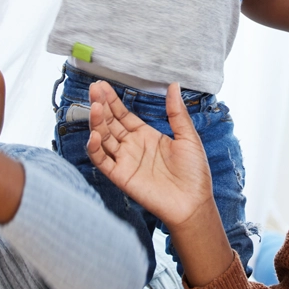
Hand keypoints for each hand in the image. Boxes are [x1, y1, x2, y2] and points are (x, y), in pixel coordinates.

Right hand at [86, 82, 212, 228]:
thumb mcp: (188, 136)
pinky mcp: (121, 176)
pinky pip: (103, 161)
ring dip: (97, 123)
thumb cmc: (194, 172)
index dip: (112, 100)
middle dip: (101, 105)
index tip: (102, 86)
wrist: (193, 203)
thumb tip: (173, 85)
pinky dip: (95, 149)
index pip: (123, 114)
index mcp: (146, 135)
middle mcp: (132, 146)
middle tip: (94, 89)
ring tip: (95, 106)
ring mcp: (125, 161)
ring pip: (104, 138)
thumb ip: (176, 112)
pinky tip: (95, 135)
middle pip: (110, 123)